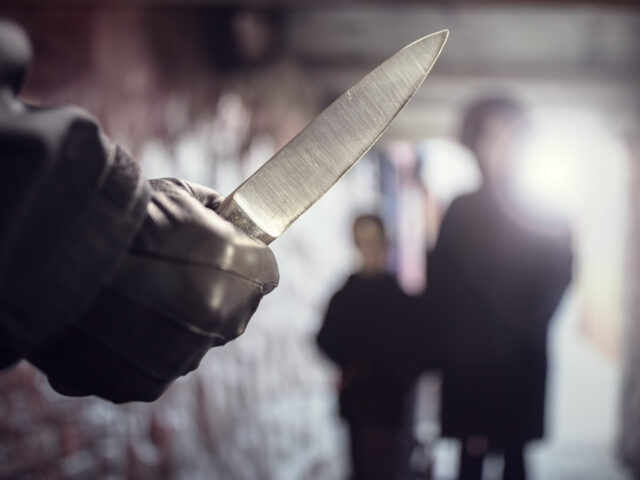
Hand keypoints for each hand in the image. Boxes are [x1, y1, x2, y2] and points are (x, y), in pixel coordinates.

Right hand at [29, 178, 278, 402]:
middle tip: (167, 273)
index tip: (218, 251)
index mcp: (245, 276)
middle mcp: (223, 325)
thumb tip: (223, 214)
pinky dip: (133, 349)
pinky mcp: (139, 385)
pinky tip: (109, 321)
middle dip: (207, 294)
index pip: (263, 273)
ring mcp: (181, 359)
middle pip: (228, 313)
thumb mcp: (179, 193)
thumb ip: (213, 211)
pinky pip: (148, 368)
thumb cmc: (123, 214)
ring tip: (130, 297)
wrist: (57, 249)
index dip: (241, 258)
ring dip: (170, 326)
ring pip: (188, 344)